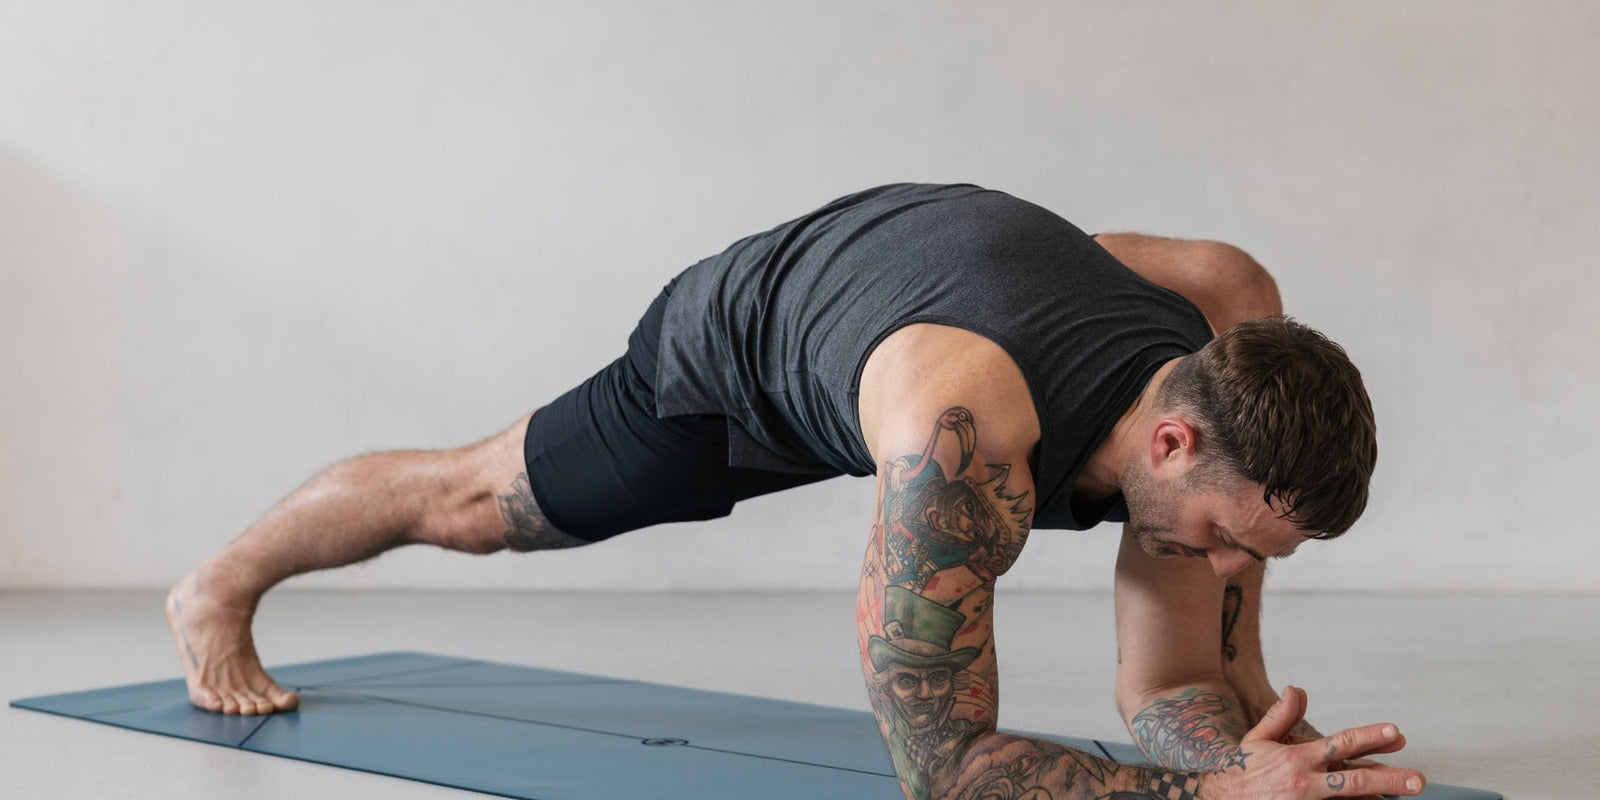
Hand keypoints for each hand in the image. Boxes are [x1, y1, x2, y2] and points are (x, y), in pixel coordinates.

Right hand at [1204, 686, 1425, 798]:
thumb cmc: (1243, 769)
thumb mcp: (1257, 739)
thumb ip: (1281, 715)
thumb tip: (1299, 689)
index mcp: (1296, 758)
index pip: (1339, 743)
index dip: (1369, 737)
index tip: (1395, 732)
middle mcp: (1305, 783)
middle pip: (1354, 780)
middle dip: (1389, 778)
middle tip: (1418, 780)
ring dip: (1379, 798)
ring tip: (1404, 797)